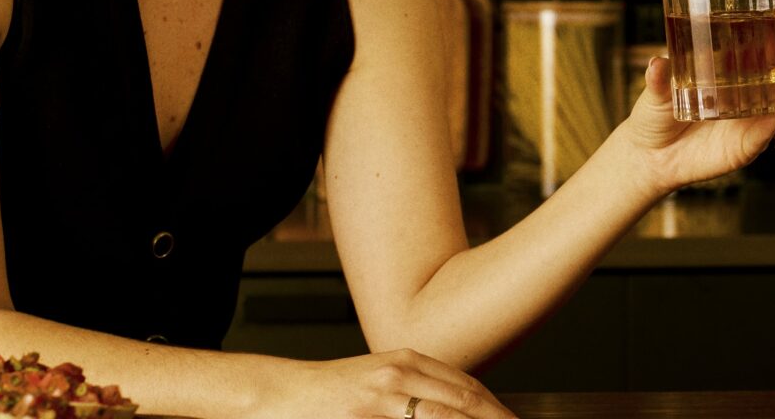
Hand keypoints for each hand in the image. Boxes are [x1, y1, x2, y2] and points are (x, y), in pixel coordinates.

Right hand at [266, 350, 512, 418]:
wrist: (279, 394)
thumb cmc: (330, 391)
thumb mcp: (381, 376)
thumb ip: (418, 386)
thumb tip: (459, 404)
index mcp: (407, 361)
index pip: (466, 385)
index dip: (495, 407)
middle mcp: (398, 376)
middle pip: (461, 402)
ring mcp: (380, 401)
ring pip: (442, 418)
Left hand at [621, 26, 774, 194]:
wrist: (651, 157)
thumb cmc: (656, 114)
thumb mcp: (656, 92)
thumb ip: (659, 80)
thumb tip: (657, 63)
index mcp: (734, 69)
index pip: (771, 50)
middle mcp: (750, 92)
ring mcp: (753, 120)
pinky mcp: (750, 144)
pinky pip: (773, 136)